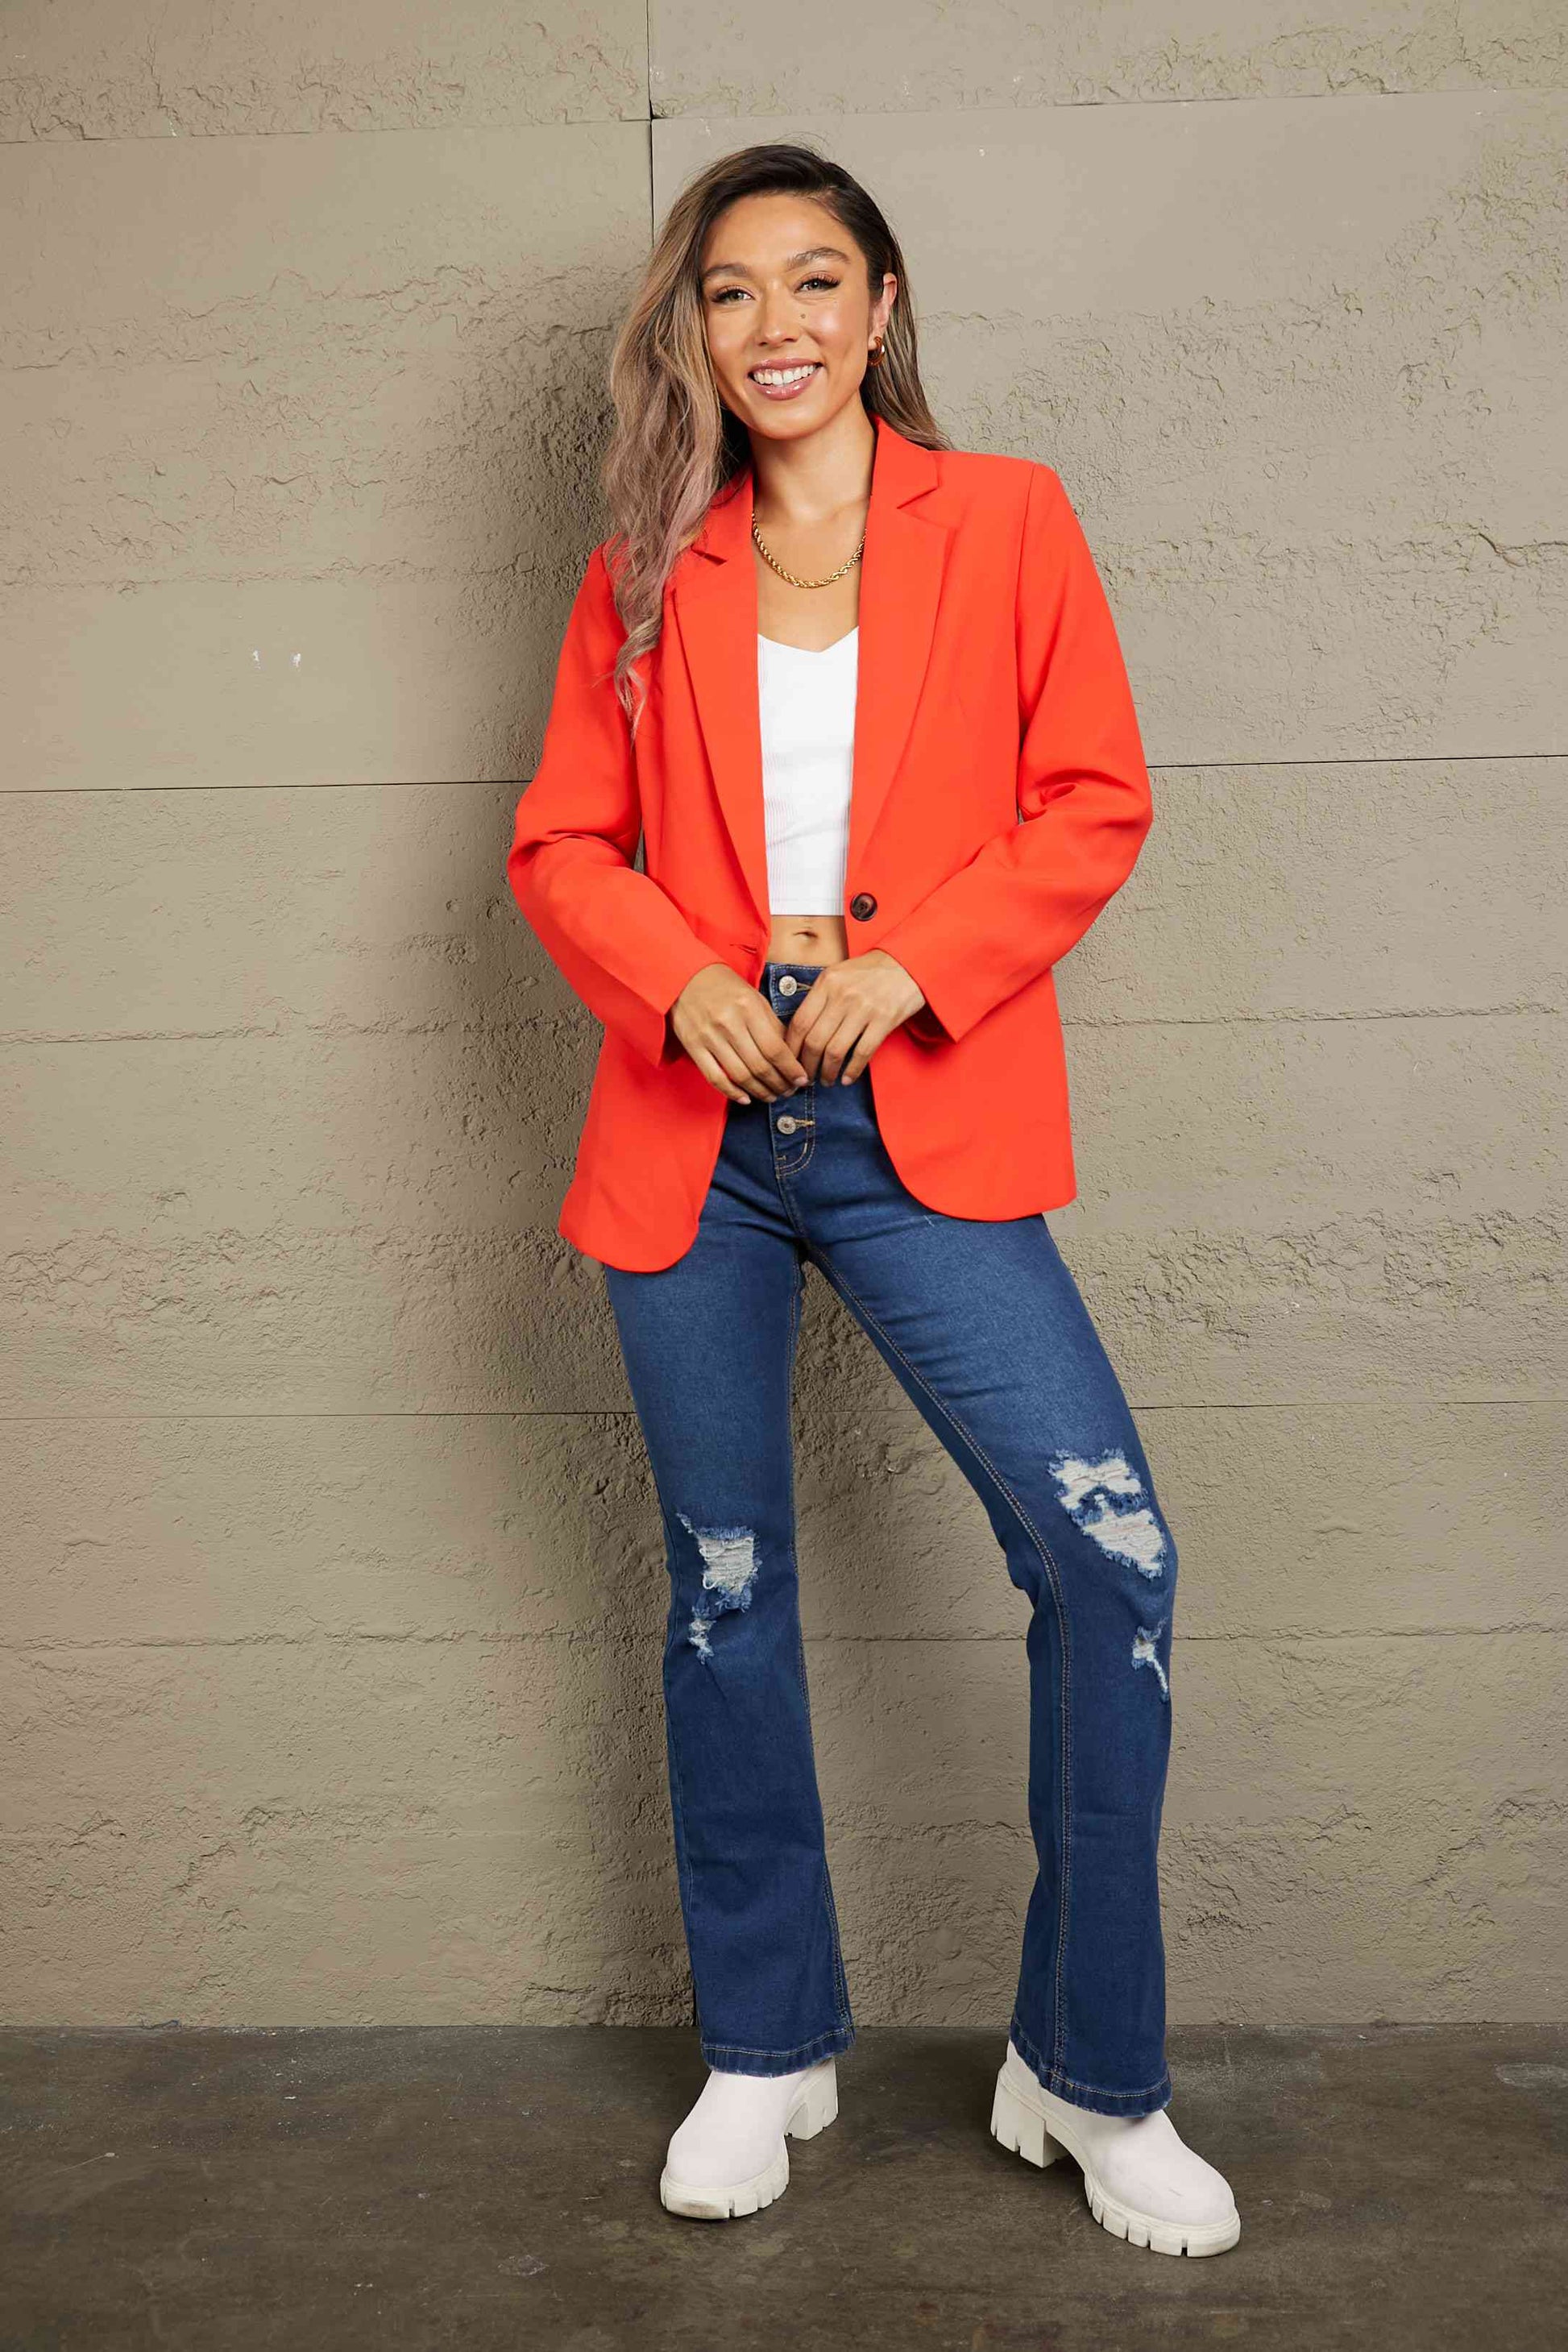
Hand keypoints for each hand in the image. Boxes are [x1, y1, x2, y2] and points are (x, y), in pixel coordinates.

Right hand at [669, 964, 808, 1103]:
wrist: (684, 976)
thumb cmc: (725, 988)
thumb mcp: (754, 998)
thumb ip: (772, 1025)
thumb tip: (792, 1055)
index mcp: (749, 1008)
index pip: (775, 1048)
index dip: (791, 1070)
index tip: (802, 1080)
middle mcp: (729, 1023)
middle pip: (760, 1066)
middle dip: (779, 1084)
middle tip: (789, 1091)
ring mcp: (709, 1037)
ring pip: (740, 1075)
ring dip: (759, 1091)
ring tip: (771, 1096)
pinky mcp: (693, 1047)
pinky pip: (715, 1077)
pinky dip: (732, 1092)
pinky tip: (746, 1098)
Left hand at [782, 952, 928, 1084]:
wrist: (906, 963)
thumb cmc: (868, 972)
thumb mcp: (838, 974)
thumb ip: (819, 997)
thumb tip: (799, 1032)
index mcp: (826, 983)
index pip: (799, 1022)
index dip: (791, 1048)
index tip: (790, 1062)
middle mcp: (842, 995)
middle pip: (814, 1041)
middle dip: (807, 1066)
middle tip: (806, 1078)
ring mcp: (864, 1008)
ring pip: (835, 1051)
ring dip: (827, 1072)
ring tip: (826, 1080)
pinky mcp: (884, 1019)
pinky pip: (862, 1052)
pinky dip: (852, 1071)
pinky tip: (847, 1079)